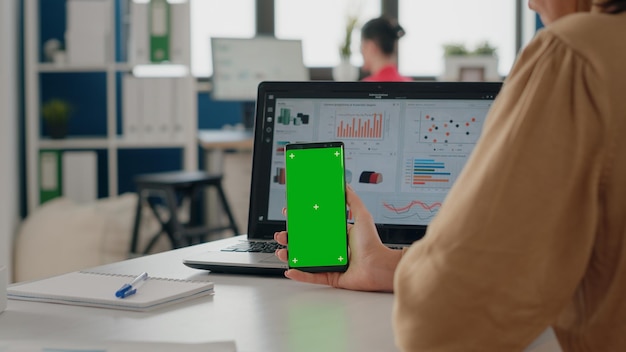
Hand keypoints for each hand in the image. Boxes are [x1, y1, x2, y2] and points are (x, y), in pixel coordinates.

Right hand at [274, 185, 401, 291]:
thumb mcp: (362, 216)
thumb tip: (346, 187)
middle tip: (282, 234)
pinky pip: (311, 276)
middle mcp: (332, 249)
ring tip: (283, 251)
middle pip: (305, 242)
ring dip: (291, 255)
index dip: (301, 222)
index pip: (314, 226)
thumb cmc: (373, 244)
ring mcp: (330, 262)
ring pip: (305, 259)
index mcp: (337, 235)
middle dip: (291, 238)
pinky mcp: (331, 276)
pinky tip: (290, 270)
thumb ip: (353, 201)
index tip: (290, 214)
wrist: (379, 266)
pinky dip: (300, 274)